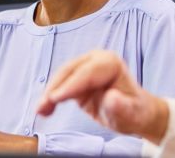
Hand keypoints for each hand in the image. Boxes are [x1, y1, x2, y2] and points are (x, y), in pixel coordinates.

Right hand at [36, 51, 169, 143]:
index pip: (85, 73)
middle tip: (42, 106)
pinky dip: (51, 97)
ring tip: (40, 110)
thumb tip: (111, 98)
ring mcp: (85, 68)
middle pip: (69, 72)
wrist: (135, 114)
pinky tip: (44, 109)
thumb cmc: (135, 112)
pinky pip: (60, 86)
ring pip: (61, 78)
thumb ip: (120, 106)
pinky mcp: (77, 79)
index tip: (54, 99)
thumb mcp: (131, 113)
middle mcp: (95, 60)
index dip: (69, 86)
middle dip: (54, 89)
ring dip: (49, 94)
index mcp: (109, 63)